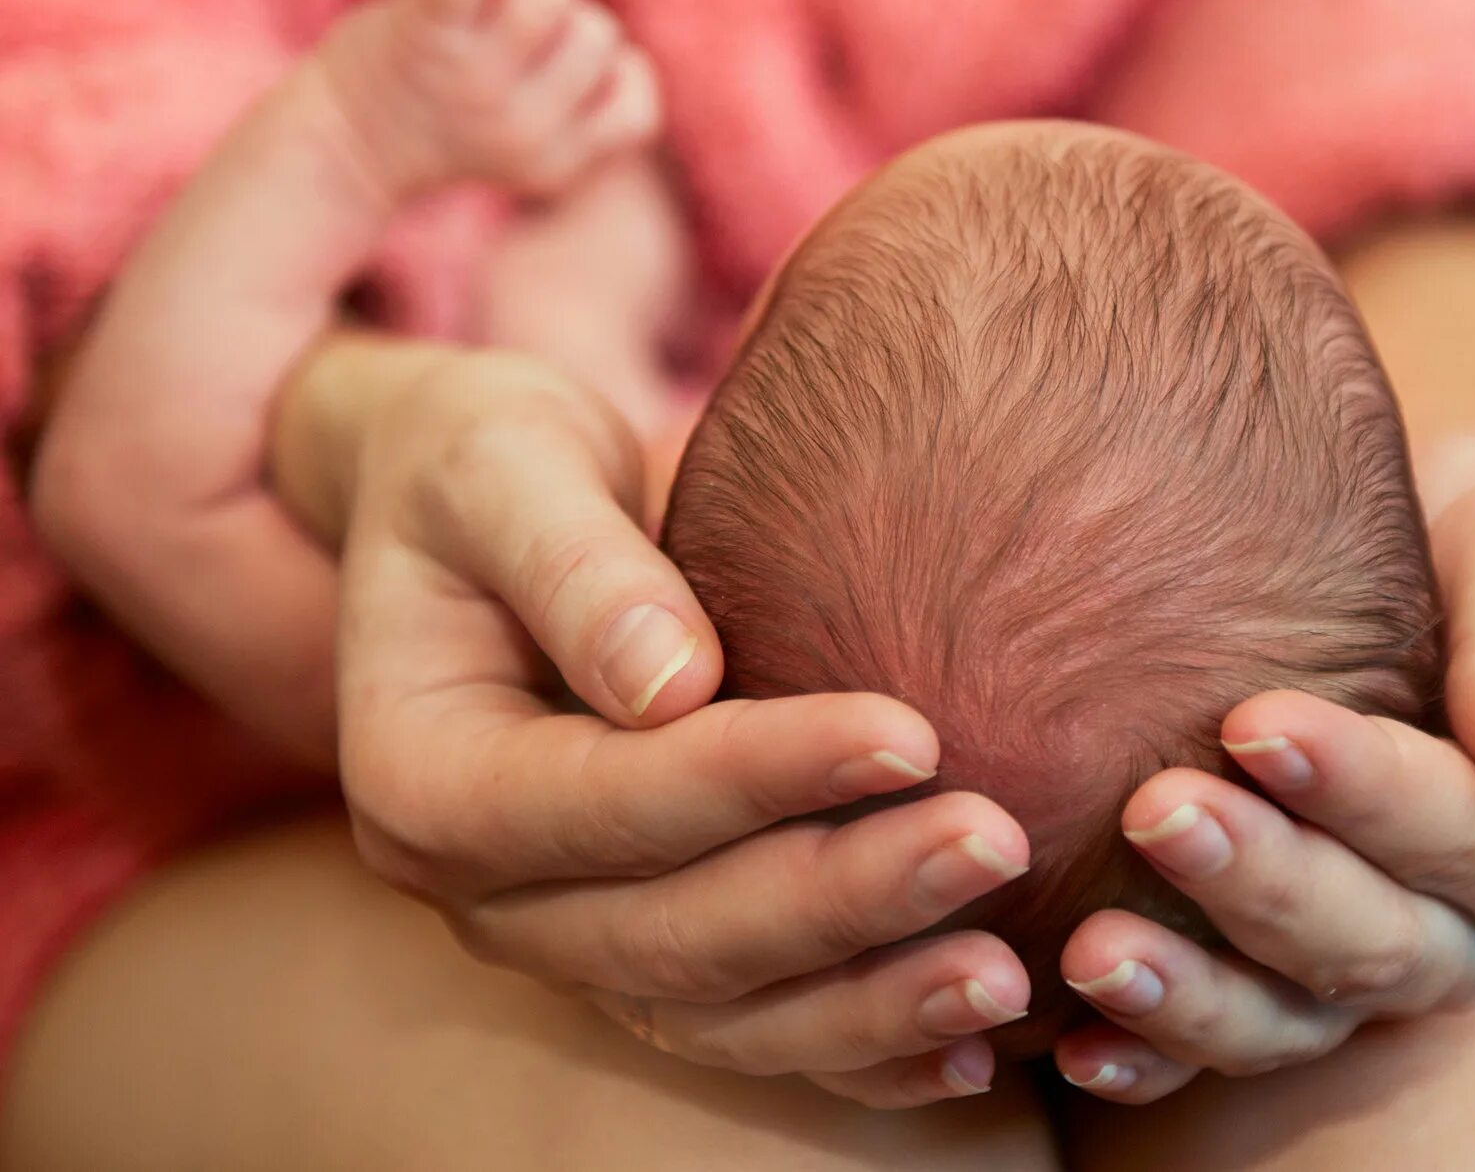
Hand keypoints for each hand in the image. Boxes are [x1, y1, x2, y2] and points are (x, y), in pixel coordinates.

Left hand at [318, 0, 659, 198]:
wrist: (341, 147)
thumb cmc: (445, 127)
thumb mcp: (526, 144)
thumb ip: (576, 106)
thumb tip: (604, 38)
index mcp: (556, 162)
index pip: (637, 103)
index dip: (614, 71)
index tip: (565, 72)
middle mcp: (521, 128)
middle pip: (598, 34)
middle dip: (571, 15)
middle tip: (520, 24)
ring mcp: (473, 80)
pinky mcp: (425, 33)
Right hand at [331, 348, 1033, 1107]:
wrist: (477, 514)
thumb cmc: (488, 468)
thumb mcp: (501, 468)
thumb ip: (574, 565)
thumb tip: (668, 680)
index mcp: (425, 778)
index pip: (606, 801)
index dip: (756, 777)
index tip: (908, 732)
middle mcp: (487, 892)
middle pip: (675, 933)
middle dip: (843, 897)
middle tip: (996, 840)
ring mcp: (566, 937)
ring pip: (723, 1011)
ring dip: (868, 1003)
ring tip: (1004, 977)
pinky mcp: (640, 949)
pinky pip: (750, 1027)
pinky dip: (859, 1048)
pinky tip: (971, 1053)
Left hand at [1051, 435, 1474, 1100]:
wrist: (1416, 548)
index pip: (1470, 832)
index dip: (1365, 791)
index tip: (1253, 722)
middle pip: (1376, 940)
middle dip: (1263, 882)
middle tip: (1155, 810)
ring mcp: (1380, 971)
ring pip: (1295, 1015)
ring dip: (1193, 996)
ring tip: (1092, 951)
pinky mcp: (1288, 986)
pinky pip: (1228, 1043)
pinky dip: (1153, 1057)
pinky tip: (1074, 1043)